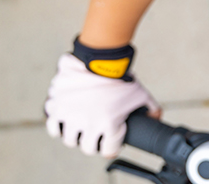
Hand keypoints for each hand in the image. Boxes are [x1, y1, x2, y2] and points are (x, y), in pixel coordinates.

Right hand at [44, 53, 160, 157]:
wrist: (99, 58)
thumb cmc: (120, 77)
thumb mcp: (140, 94)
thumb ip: (151, 108)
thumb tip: (156, 118)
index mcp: (110, 124)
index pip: (109, 150)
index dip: (111, 147)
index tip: (110, 143)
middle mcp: (88, 124)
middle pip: (87, 148)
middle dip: (93, 144)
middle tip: (95, 136)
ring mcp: (70, 116)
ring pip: (69, 139)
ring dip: (76, 136)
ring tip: (81, 128)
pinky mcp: (56, 107)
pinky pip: (52, 126)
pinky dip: (57, 126)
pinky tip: (65, 121)